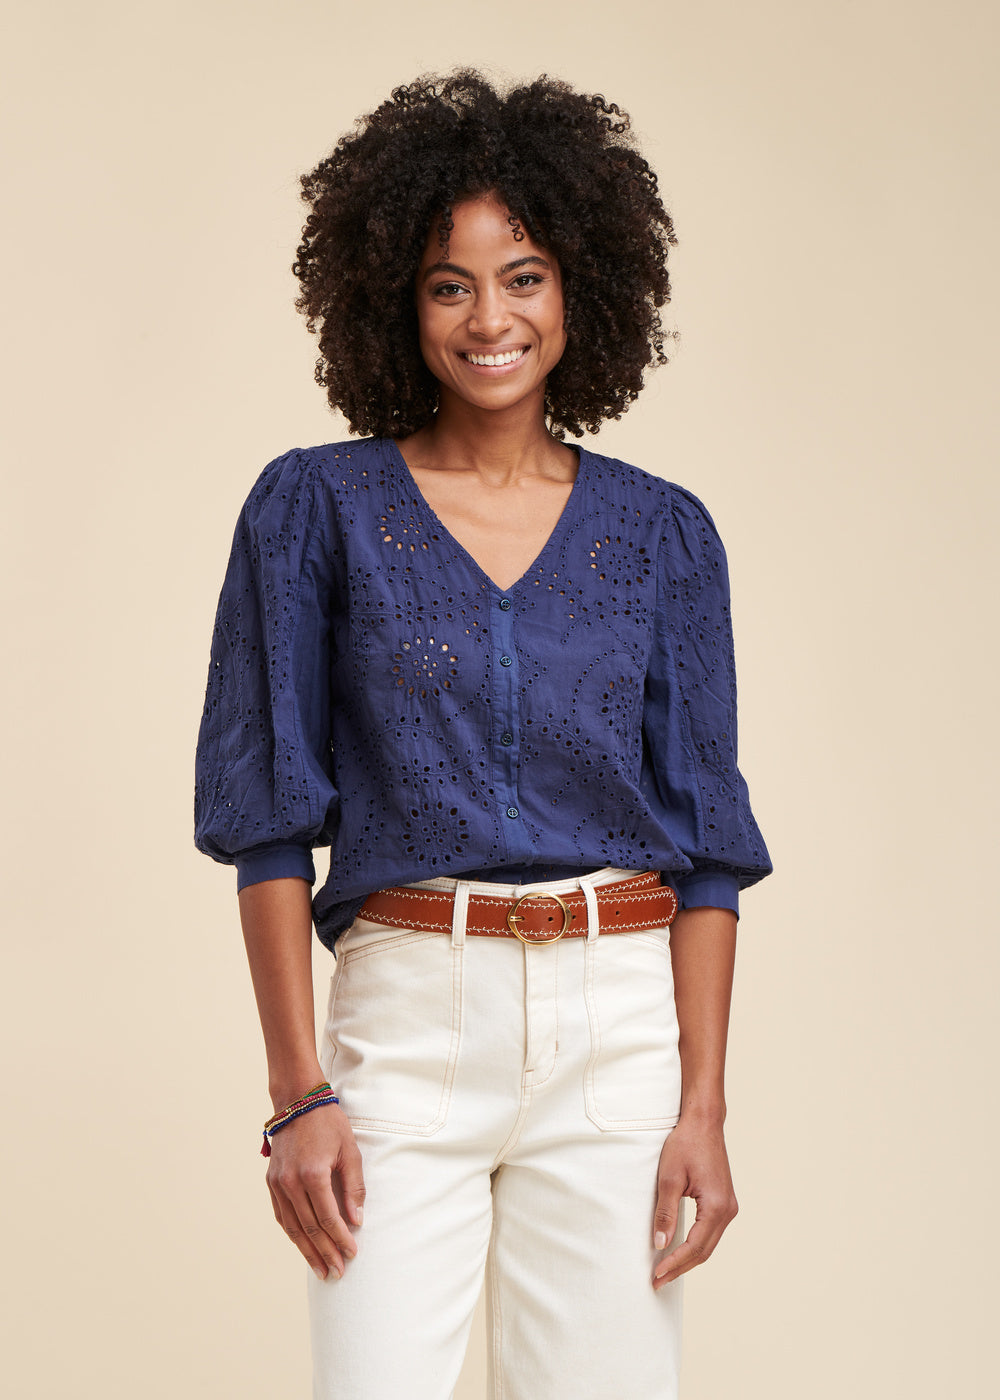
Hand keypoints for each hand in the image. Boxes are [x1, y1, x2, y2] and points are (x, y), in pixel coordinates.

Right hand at [266, 1102, 365, 1280]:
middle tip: (338, 1272)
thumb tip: (357, 1220)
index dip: (341, 1239)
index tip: (352, 1254)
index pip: (328, 1218)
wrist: (297, 1102)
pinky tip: (303, 1246)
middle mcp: (291, 1183)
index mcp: (312, 1174)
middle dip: (326, 1253)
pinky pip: (282, 1216)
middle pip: (310, 1229)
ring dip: (307, 1251)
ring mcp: (277, 1184)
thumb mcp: (349, 1150)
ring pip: (293, 1227)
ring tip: (321, 1270)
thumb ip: (354, 1187)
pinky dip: (293, 1234)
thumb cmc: (328, 1123)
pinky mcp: (271, 1182)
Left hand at [651, 1114, 737, 1288]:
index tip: (657, 1275)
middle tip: (658, 1281)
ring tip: (666, 1271)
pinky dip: (695, 1245)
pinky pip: (710, 1232)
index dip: (675, 1263)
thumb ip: (665, 1213)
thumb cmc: (686, 1144)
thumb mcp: (669, 1178)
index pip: (695, 1246)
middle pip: (704, 1251)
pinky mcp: (724, 1202)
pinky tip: (679, 1251)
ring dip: (688, 1259)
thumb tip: (660, 1244)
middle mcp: (728, 1210)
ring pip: (709, 1244)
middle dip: (680, 1268)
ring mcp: (728, 1207)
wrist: (703, 1123)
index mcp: (716, 1206)